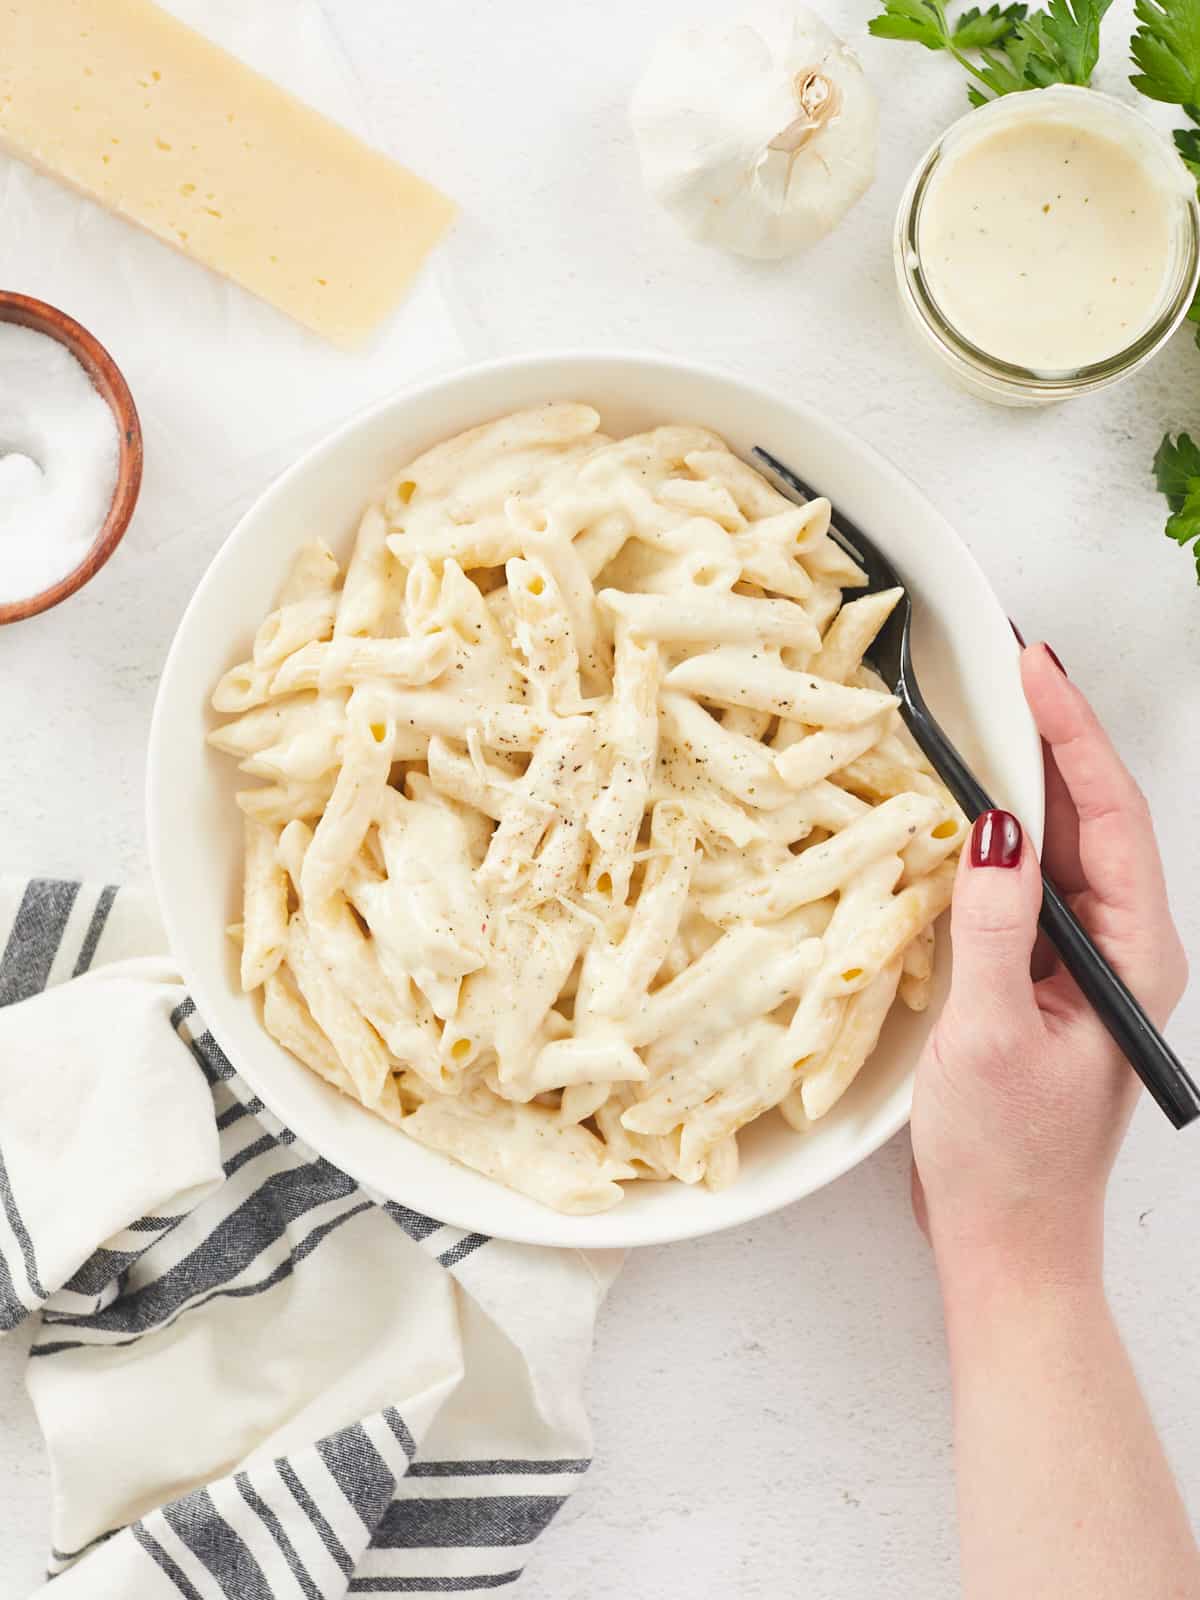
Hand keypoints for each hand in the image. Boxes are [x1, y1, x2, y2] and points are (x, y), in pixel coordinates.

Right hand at [910, 643, 1188, 1287]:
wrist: (1006, 1246)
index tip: (1031, 667)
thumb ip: (995, 927)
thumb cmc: (1007, 1158)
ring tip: (976, 712)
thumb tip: (995, 825)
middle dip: (1048, 736)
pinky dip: (989, 840)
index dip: (1071, 733)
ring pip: (1055, 847)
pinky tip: (953, 810)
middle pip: (1090, 817)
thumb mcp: (992, 1036)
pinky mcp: (1035, 978)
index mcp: (1133, 956)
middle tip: (999, 663)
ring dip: (1018, 781)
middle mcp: (1116, 948)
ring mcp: (1076, 962)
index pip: (1112, 815)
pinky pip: (1018, 887)